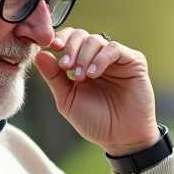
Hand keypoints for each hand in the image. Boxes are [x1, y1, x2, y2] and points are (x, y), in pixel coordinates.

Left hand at [34, 28, 160, 155]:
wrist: (121, 138)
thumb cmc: (95, 122)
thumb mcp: (68, 100)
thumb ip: (54, 78)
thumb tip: (39, 55)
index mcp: (83, 64)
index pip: (70, 39)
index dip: (60, 39)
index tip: (51, 47)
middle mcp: (99, 58)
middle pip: (82, 35)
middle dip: (70, 48)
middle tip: (65, 66)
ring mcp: (117, 59)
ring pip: (96, 40)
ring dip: (84, 56)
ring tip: (80, 77)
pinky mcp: (134, 62)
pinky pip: (114, 49)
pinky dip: (101, 58)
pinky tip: (93, 74)